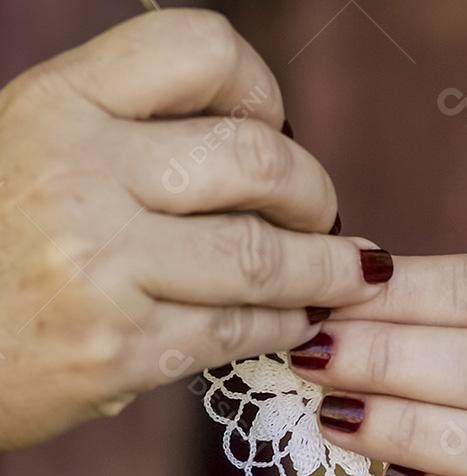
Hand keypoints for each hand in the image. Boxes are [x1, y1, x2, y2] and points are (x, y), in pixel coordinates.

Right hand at [0, 9, 391, 449]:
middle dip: (314, 192)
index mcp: (57, 104)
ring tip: (348, 276)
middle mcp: (79, 172)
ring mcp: (101, 266)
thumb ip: (122, 132)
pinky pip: (235, 330)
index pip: (199, 49)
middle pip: (255, 159)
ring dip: (325, 269)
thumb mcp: (29, 151)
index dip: (260, 89)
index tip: (276, 128)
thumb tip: (250, 145)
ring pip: (262, 255)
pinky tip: (298, 322)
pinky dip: (283, 326)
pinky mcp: (118, 350)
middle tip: (326, 217)